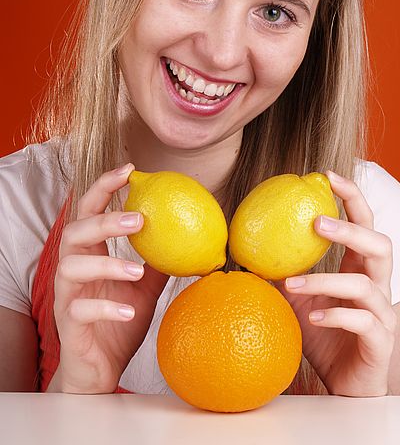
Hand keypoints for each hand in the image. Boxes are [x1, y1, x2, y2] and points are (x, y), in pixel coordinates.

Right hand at [52, 163, 168, 393]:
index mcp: (91, 254)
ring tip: (137, 269)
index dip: (105, 188)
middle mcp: (73, 269)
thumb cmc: (119, 320)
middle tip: (138, 219)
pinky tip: (128, 310)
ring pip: (70, 268)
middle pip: (74, 233)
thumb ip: (158, 260)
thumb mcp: (145, 287)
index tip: (130, 170)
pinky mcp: (69, 324)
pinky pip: (80, 310)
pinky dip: (105, 306)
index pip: (90, 211)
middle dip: (104, 220)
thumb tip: (192, 236)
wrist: (100, 369)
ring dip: (107, 264)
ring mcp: (67, 296)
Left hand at [276, 171, 395, 396]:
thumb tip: (246, 248)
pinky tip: (312, 318)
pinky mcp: (381, 341)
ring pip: (366, 284)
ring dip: (326, 280)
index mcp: (362, 268)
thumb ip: (281, 273)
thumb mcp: (297, 300)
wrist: (344, 385)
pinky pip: (364, 322)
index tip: (327, 175)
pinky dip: (336, 316)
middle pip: (380, 244)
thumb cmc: (323, 336)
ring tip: (292, 283)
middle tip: (315, 223)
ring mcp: (384, 313)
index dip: (352, 197)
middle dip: (350, 229)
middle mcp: (379, 285)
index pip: (365, 223)